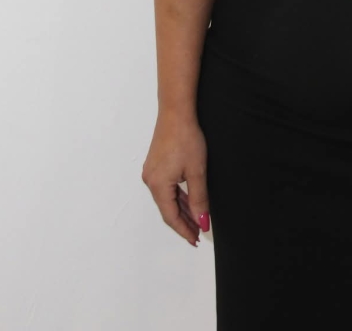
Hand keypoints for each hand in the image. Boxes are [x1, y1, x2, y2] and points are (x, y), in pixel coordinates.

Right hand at [142, 112, 210, 245]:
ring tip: (195, 219)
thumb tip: (202, 223)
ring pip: (167, 198)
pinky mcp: (155, 164)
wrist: (176, 112)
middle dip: (183, 222)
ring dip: (181, 209)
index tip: (195, 240)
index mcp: (158, 185)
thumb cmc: (186, 138)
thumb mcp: (197, 171)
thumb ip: (199, 200)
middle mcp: (150, 180)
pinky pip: (166, 187)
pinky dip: (177, 196)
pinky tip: (188, 200)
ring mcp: (151, 172)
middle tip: (197, 233)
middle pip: (167, 209)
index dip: (184, 230)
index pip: (171, 217)